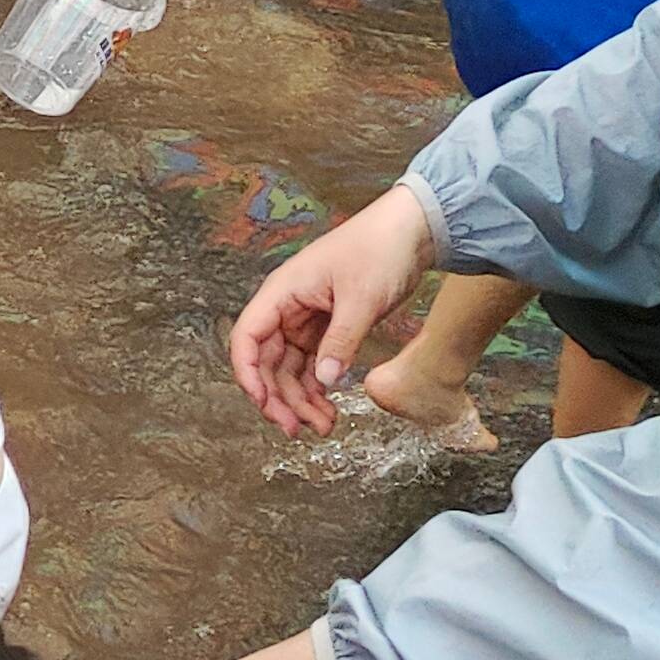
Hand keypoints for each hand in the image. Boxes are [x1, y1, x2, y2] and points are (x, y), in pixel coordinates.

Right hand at [228, 182, 438, 434]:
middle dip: (279, 398)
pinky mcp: (327, 327)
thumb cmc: (380, 249)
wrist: (413, 230)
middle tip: (299, 429)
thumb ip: (341, 342)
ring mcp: (306, 319)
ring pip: (290, 369)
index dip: (248, 374)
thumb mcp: (361, 298)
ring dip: (300, 399)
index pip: (247, 338)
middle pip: (267, 362)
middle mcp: (287, 307)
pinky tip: (330, 407)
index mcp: (283, 292)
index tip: (263, 404)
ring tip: (324, 426)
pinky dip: (318, 388)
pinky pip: (313, 364)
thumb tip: (323, 382)